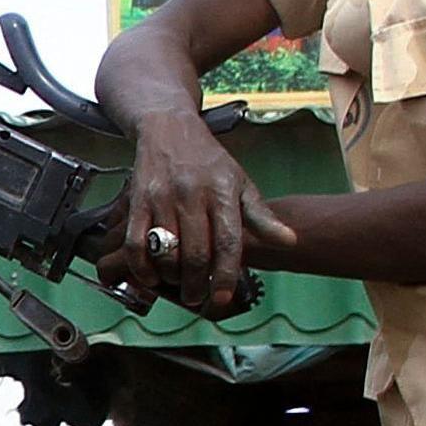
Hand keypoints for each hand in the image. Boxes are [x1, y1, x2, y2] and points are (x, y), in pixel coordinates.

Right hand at [121, 114, 295, 314]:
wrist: (169, 128)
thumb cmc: (208, 160)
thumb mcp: (240, 183)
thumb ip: (261, 217)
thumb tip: (289, 241)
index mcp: (222, 192)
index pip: (227, 241)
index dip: (225, 275)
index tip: (221, 297)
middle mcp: (192, 195)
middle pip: (196, 253)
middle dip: (196, 284)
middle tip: (197, 296)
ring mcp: (163, 198)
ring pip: (166, 252)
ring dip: (172, 278)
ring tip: (178, 284)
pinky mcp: (138, 200)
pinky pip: (136, 243)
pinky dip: (142, 267)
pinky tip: (152, 275)